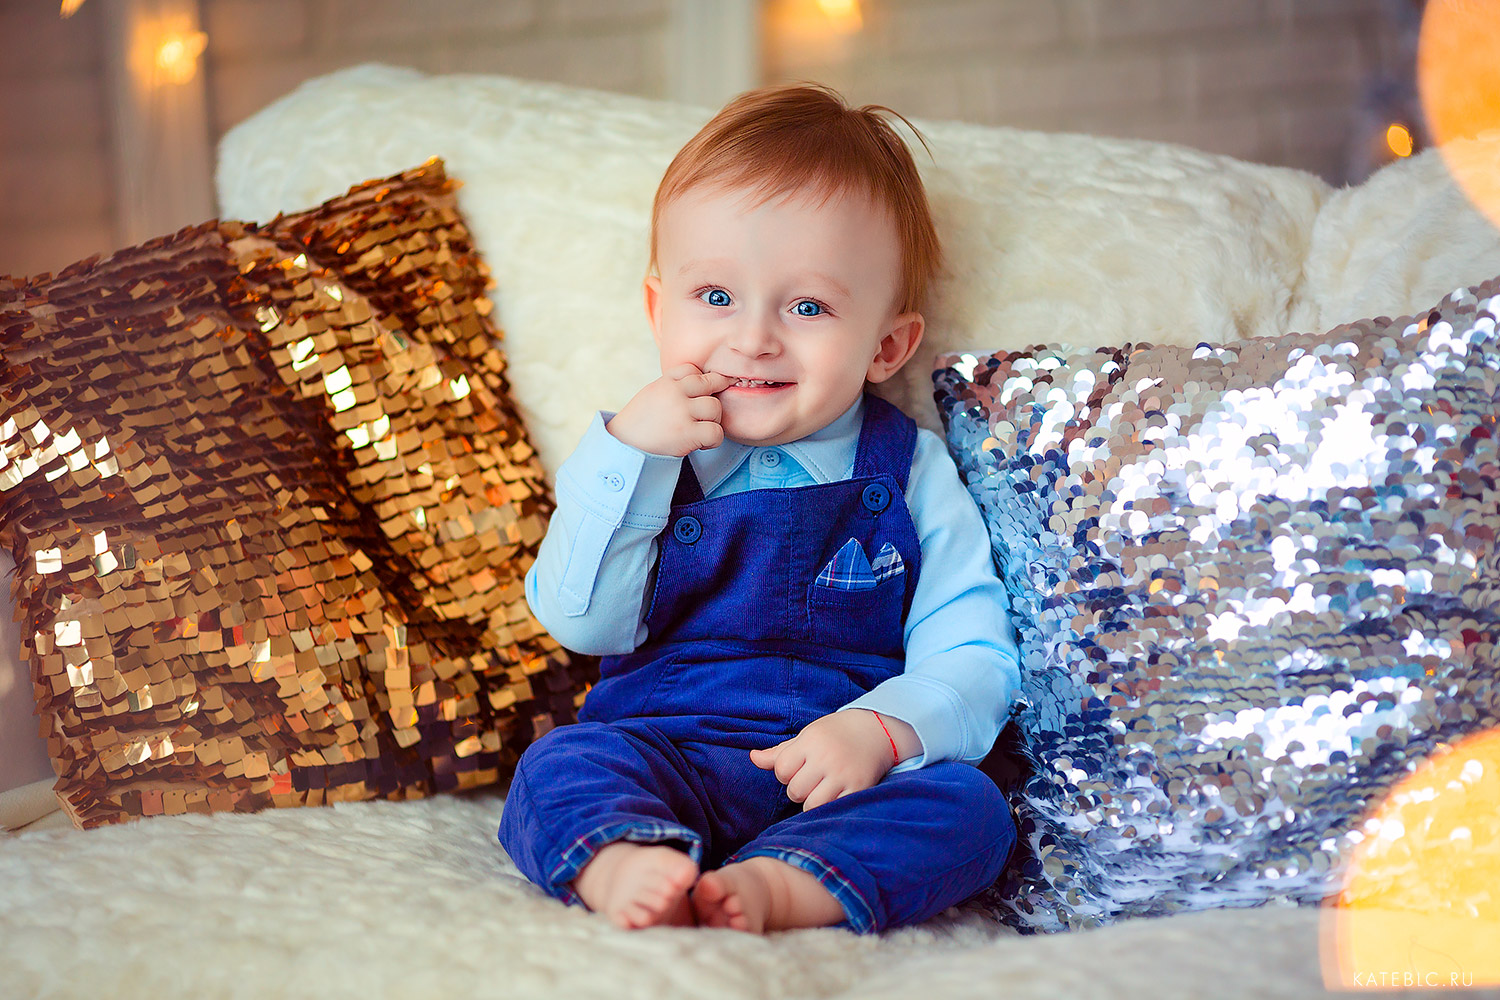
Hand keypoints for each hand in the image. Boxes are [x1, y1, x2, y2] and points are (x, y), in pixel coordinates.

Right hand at [605, 363, 735, 456]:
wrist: (623, 446)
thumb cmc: (640, 423)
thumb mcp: (652, 393)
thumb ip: (673, 386)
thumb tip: (700, 383)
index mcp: (665, 382)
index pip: (693, 369)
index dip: (700, 383)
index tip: (695, 398)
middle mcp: (674, 393)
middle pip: (711, 383)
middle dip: (713, 398)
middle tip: (705, 415)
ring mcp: (681, 412)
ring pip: (716, 407)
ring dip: (714, 421)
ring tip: (701, 430)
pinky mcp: (687, 433)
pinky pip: (716, 432)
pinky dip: (714, 440)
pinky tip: (701, 444)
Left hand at [749, 710, 903, 810]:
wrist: (876, 731)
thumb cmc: (834, 735)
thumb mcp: (806, 736)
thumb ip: (778, 752)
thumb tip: (752, 758)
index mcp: (810, 742)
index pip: (781, 769)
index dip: (786, 773)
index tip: (798, 768)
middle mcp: (826, 757)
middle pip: (795, 790)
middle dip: (799, 789)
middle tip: (811, 781)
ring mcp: (843, 774)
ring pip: (812, 804)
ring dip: (812, 802)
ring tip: (820, 791)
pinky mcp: (858, 787)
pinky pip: (834, 808)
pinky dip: (830, 806)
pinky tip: (835, 796)